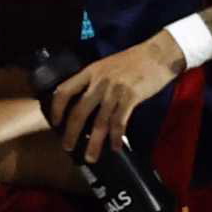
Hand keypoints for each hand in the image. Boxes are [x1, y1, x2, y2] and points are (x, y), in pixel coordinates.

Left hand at [48, 37, 179, 162]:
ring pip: (99, 122)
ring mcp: (115, 91)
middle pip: (79, 111)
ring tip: (90, 157)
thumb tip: (85, 101)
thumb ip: (95, 81)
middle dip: (71, 132)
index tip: (55, 122)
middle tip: (67, 147)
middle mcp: (99, 82)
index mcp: (90, 72)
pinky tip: (115, 148)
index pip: (65, 90)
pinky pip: (120, 122)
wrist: (157, 55)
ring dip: (94, 142)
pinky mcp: (131, 98)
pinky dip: (116, 137)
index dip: (57, 108)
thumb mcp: (106, 66)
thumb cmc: (132, 60)